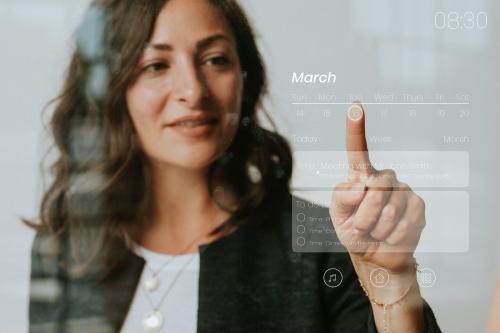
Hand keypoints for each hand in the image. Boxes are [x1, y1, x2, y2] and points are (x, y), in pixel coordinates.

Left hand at [329, 103, 425, 273]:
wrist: (375, 255)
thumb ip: (341, 196)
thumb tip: (363, 184)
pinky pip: (405, 221)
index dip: (355, 128)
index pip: (357, 150)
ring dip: (377, 228)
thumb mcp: (337, 214)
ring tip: (377, 230)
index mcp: (361, 176)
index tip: (355, 106)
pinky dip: (392, 235)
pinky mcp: (418, 205)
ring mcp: (403, 189)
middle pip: (375, 187)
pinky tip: (391, 235)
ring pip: (389, 208)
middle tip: (363, 225)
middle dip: (364, 214)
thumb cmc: (354, 230)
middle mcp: (383, 177)